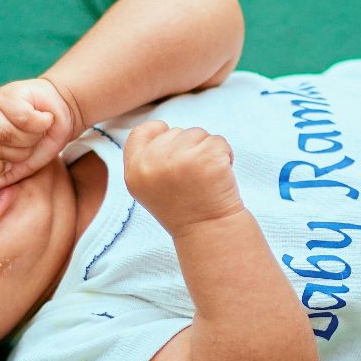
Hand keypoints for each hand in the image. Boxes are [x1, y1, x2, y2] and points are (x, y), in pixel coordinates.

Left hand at [0, 78, 79, 188]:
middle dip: (20, 152)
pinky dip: (40, 122)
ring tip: (38, 130)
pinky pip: (22, 117)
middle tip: (32, 142)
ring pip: (6, 132)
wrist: (60, 114)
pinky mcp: (7, 93)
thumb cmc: (41, 140)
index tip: (17, 160)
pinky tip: (43, 118)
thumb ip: (3, 177)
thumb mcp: (24, 165)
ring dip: (31, 137)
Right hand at [122, 120, 244, 233]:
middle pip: (176, 132)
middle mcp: (153, 163)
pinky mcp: (207, 158)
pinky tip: (220, 178)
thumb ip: (149, 158)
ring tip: (206, 179)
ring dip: (208, 151)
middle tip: (193, 179)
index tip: (174, 151)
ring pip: (198, 133)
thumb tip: (162, 128)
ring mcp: (180, 160)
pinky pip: (219, 141)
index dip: (160, 134)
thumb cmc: (184, 208)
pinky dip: (225, 156)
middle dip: (189, 148)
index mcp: (135, 171)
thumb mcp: (151, 187)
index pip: (143, 130)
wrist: (209, 233)